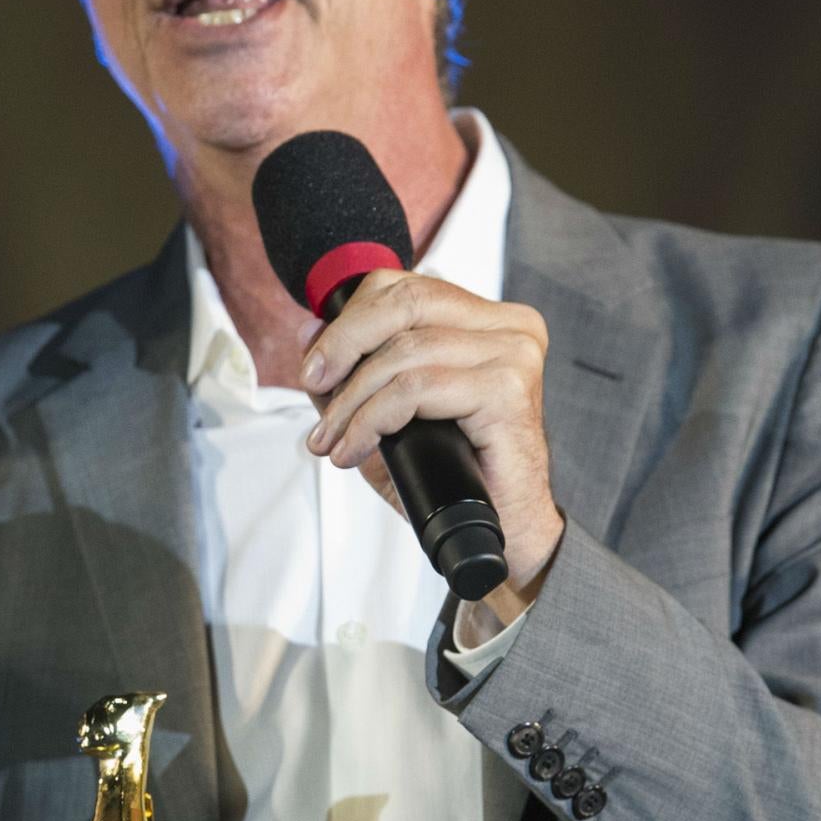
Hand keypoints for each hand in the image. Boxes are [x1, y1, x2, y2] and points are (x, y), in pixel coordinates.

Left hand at [299, 271, 564, 611]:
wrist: (506, 533)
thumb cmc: (454, 476)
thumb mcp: (387, 415)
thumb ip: (350, 371)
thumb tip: (307, 329)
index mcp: (488, 320)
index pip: (405, 287)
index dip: (349, 320)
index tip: (316, 367)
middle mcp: (509, 327)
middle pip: (404, 303)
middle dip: (344, 344)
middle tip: (314, 385)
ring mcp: (513, 354)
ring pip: (404, 351)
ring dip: (352, 399)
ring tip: (332, 440)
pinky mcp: (506, 390)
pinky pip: (415, 389)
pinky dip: (371, 420)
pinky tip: (356, 449)